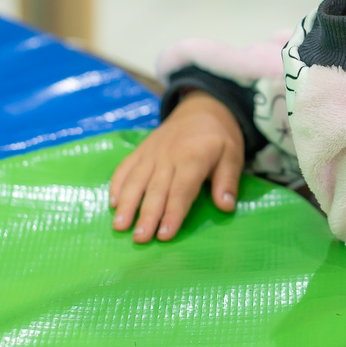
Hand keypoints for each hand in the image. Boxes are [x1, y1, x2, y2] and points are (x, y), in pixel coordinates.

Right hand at [109, 91, 243, 242]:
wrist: (202, 107)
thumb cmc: (219, 137)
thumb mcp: (233, 155)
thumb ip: (228, 181)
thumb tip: (225, 206)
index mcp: (194, 157)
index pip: (182, 190)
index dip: (173, 213)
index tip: (165, 235)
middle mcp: (168, 155)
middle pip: (156, 189)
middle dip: (147, 215)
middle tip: (139, 239)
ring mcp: (151, 152)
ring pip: (136, 180)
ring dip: (127, 204)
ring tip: (120, 226)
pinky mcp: (140, 150)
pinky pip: (125, 167)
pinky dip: (117, 184)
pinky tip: (113, 203)